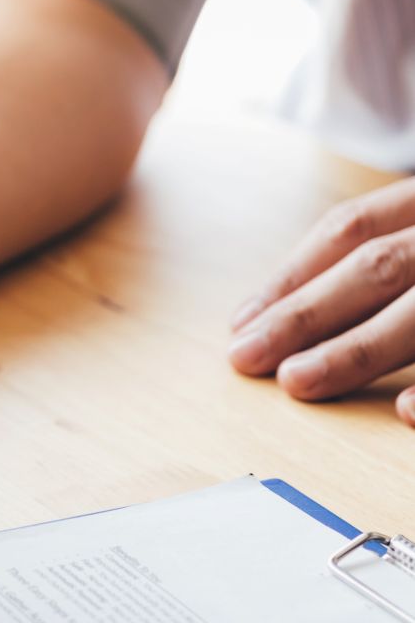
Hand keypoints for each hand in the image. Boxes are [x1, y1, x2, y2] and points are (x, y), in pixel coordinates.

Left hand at [229, 177, 414, 418]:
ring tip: (297, 381)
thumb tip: (280, 308)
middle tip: (245, 356)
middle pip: (376, 267)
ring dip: (357, 350)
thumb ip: (386, 248)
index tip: (241, 321)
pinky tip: (404, 412)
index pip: (351, 227)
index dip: (292, 274)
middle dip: (306, 314)